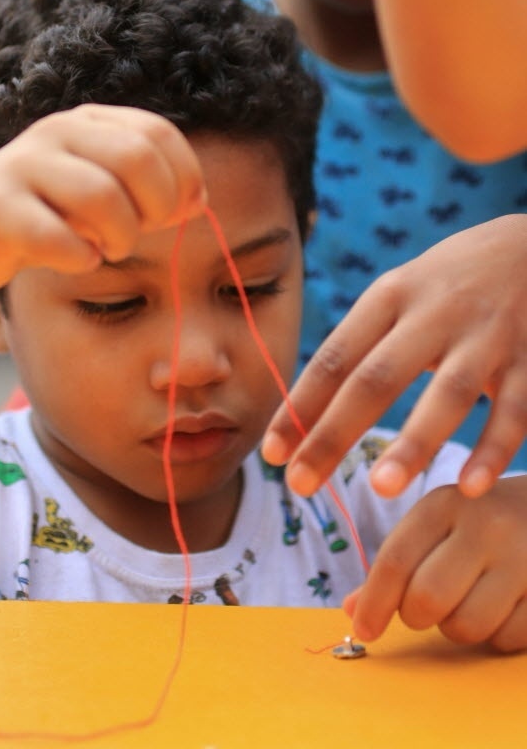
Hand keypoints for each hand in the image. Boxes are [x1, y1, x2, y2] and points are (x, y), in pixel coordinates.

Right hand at [0, 104, 204, 297]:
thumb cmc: (41, 216)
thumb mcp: (96, 190)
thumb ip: (145, 187)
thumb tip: (199, 201)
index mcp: (86, 122)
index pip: (158, 134)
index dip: (184, 177)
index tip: (183, 212)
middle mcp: (55, 133)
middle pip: (137, 158)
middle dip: (156, 207)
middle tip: (144, 233)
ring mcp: (22, 167)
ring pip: (102, 197)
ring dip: (121, 237)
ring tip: (111, 249)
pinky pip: (60, 239)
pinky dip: (80, 258)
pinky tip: (77, 259)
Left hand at [262, 215, 526, 498]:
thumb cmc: (448, 283)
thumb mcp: (400, 293)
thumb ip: (360, 345)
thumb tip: (302, 411)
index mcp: (389, 296)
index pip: (334, 357)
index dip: (300, 406)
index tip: (270, 454)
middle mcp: (433, 313)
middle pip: (376, 378)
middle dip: (334, 433)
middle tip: (300, 484)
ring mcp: (485, 336)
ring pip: (448, 392)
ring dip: (414, 441)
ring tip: (381, 489)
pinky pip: (514, 409)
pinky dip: (494, 449)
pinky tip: (470, 488)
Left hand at [343, 476, 526, 651]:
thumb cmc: (477, 522)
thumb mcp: (435, 523)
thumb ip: (396, 563)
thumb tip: (354, 610)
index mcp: (444, 503)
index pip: (396, 560)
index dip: (374, 602)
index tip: (363, 629)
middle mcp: (485, 525)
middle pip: (427, 598)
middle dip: (416, 616)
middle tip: (424, 609)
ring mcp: (522, 558)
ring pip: (466, 626)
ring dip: (457, 628)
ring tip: (466, 602)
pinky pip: (506, 638)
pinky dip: (495, 635)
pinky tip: (500, 608)